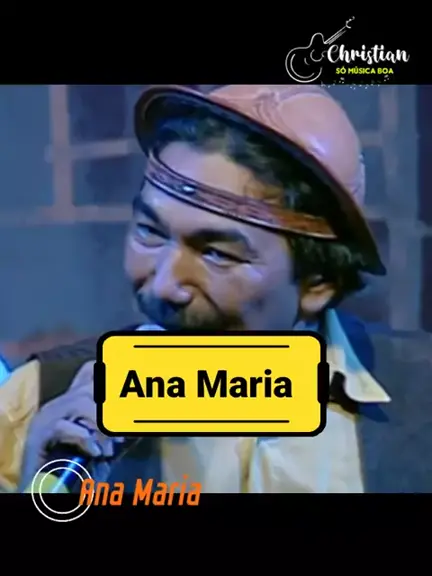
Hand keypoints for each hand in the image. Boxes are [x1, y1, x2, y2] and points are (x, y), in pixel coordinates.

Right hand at [19, 361, 123, 490]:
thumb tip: (140, 424)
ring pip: (79, 402)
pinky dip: (84, 438)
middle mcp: (58, 405)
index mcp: (72, 404)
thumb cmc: (75, 471)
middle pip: (88, 388)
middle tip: (123, 431)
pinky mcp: (38, 436)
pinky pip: (63, 426)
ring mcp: (46, 419)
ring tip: (108, 448)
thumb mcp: (103, 448)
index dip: (108, 375)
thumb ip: (118, 434)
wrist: (45, 491)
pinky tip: (95, 452)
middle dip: (111, 408)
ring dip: (100, 425)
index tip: (127, 390)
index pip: (89, 373)